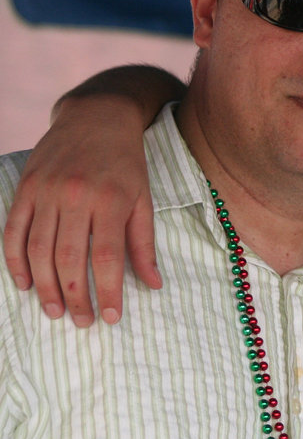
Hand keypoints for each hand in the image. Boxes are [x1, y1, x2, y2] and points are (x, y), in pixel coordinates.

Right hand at [3, 93, 161, 326]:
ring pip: (38, 249)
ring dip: (45, 286)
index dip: (108, 291)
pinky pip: (13, 230)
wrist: (97, 115)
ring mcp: (46, 191)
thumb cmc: (127, 163)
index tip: (112, 318)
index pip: (107, 256)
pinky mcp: (25, 187)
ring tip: (54, 312)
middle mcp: (76, 196)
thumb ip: (144, 243)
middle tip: (81, 322)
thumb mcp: (144, 198)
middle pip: (70, 258)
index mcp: (112, 201)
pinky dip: (15, 260)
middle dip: (75, 296)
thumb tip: (153, 284)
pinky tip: (25, 283)